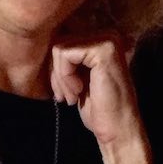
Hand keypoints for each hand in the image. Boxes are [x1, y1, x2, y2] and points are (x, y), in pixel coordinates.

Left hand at [50, 35, 151, 163]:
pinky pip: (64, 54)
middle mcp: (108, 34)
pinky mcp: (103, 49)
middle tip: (70, 96)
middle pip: (60, 43)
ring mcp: (108, 39)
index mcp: (103, 40)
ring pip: (59, 48)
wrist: (117, 129)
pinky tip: (79, 91)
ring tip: (74, 95)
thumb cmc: (99, 108)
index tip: (68, 92)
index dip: (59, 69)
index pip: (64, 42)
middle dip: (58, 74)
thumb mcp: (79, 77)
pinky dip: (64, 76)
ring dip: (61, 77)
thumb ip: (69, 59)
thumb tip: (45, 45)